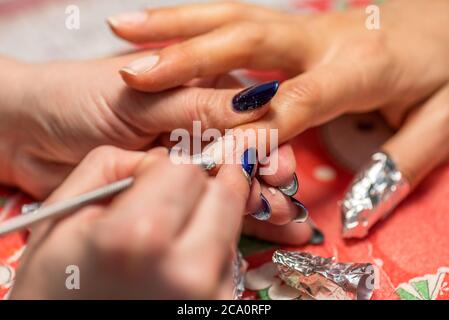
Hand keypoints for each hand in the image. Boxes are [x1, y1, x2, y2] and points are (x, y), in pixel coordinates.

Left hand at [0, 56, 278, 197]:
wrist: (25, 132)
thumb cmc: (77, 98)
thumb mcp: (141, 98)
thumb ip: (198, 108)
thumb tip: (258, 108)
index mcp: (196, 88)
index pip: (244, 114)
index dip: (266, 141)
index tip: (278, 167)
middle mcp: (196, 124)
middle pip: (244, 153)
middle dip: (266, 178)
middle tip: (280, 201)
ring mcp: (184, 159)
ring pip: (230, 182)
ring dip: (258, 202)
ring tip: (283, 222)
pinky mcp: (167, 190)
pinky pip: (205, 204)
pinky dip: (232, 218)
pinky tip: (265, 230)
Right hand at [11, 146, 247, 298]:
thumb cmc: (56, 285)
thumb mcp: (62, 215)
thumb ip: (109, 165)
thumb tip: (160, 155)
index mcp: (138, 236)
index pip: (186, 169)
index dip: (165, 170)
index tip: (148, 182)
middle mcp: (184, 269)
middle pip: (222, 195)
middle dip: (195, 189)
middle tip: (167, 203)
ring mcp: (208, 295)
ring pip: (230, 225)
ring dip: (204, 219)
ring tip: (166, 239)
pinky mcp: (219, 308)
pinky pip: (228, 258)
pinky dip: (207, 250)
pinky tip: (175, 264)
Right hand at [110, 0, 448, 190]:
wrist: (448, 19)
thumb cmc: (446, 67)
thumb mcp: (444, 119)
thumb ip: (401, 165)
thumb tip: (358, 217)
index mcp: (358, 67)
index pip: (296, 100)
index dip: (253, 126)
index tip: (209, 150)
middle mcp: (320, 39)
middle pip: (246, 41)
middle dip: (187, 58)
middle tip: (135, 76)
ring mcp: (303, 25)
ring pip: (233, 16)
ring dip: (176, 24)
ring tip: (123, 29)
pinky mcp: (294, 24)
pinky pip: (236, 16)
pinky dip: (193, 19)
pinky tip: (159, 26)